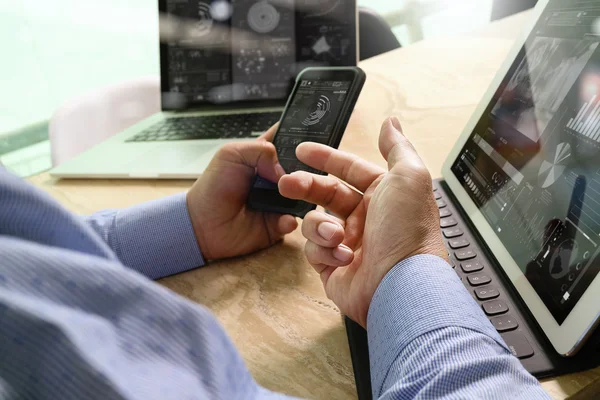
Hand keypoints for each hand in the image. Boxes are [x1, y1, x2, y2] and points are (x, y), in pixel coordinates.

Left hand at [186, 124, 297, 260]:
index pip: (292, 142)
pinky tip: (282, 218)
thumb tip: (284, 169)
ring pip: (305, 196)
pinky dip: (289, 219)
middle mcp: (278, 177)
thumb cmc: (213, 187)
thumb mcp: (231, 155)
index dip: (305, 140)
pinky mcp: (279, 223)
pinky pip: (293, 220)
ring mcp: (280, 201)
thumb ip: (260, 151)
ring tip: (295, 194)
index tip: (316, 138)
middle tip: (305, 172)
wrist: (202, 224)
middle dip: (310, 169)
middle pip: (306, 169)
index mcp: (267, 157)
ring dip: (303, 195)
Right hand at [278, 117, 446, 327]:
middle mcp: (366, 217)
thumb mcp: (409, 177)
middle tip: (286, 182)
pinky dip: (325, 251)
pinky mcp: (334, 268)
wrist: (401, 286)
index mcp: (383, 194)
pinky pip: (314, 250)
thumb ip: (397, 147)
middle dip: (305, 185)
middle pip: (324, 193)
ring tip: (336, 236)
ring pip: (314, 222)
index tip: (301, 149)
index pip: (348, 169)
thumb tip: (392, 122)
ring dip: (320, 226)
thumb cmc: (408, 232)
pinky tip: (343, 257)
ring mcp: (349, 243)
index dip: (325, 157)